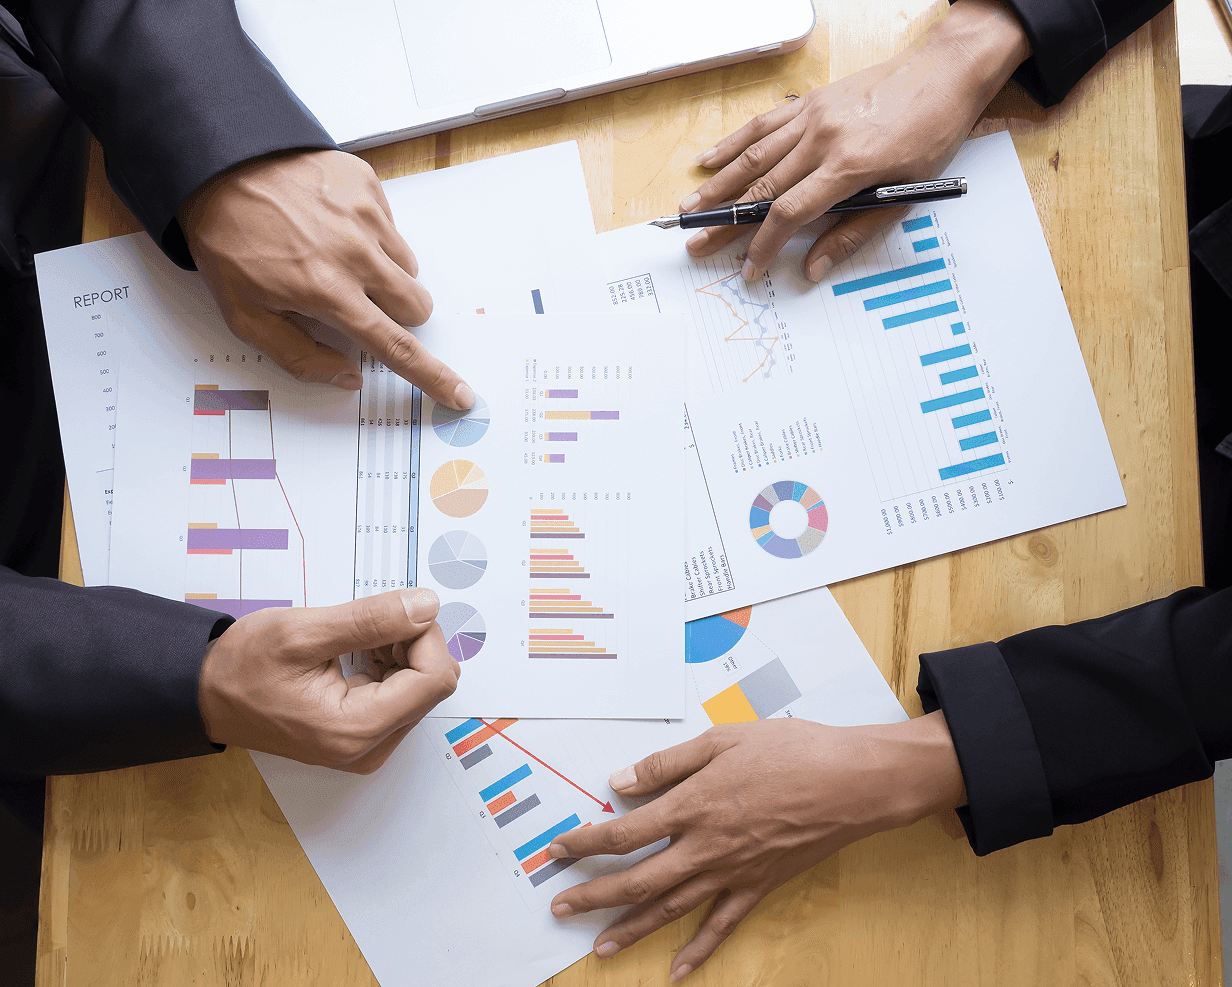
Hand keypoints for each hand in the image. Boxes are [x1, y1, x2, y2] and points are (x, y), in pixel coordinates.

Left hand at [177, 149, 473, 409]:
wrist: (215, 165)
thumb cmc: (227, 242)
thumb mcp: (244, 315)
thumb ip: (299, 356)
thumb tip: (347, 377)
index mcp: (328, 292)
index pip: (396, 346)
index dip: (433, 376)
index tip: (460, 394)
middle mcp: (356, 254)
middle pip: (416, 306)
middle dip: (395, 313)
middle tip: (355, 301)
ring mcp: (365, 215)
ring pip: (407, 268)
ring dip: (383, 273)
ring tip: (336, 257)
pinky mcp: (366, 185)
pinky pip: (391, 227)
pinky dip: (371, 235)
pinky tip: (332, 225)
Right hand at [198, 588, 460, 772]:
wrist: (206, 697)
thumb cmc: (242, 668)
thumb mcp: (303, 631)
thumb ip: (372, 620)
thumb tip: (426, 607)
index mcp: (356, 730)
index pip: (435, 678)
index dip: (423, 635)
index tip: (394, 613)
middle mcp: (369, 748)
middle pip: (431, 683)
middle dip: (411, 642)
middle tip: (366, 624)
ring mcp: (368, 746)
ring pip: (420, 686)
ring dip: (399, 651)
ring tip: (353, 639)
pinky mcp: (364, 737)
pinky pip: (401, 694)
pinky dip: (388, 664)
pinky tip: (356, 652)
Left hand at [548, 713, 965, 980]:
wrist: (851, 781)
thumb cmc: (791, 751)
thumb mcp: (722, 740)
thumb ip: (668, 763)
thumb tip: (621, 782)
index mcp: (692, 804)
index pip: (624, 832)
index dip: (586, 842)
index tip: (559, 849)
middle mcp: (705, 845)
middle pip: (636, 879)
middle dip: (594, 894)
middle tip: (560, 906)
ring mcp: (732, 871)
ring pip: (671, 907)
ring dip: (631, 928)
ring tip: (599, 946)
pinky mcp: (759, 886)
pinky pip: (722, 925)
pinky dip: (698, 951)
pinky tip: (677, 970)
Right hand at [681, 0, 1029, 281]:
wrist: (946, 73)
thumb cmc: (932, 134)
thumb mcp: (906, 195)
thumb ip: (855, 232)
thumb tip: (815, 266)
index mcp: (848, 167)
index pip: (789, 214)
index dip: (763, 245)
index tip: (749, 268)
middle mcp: (823, 139)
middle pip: (760, 189)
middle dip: (724, 222)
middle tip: (696, 244)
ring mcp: (812, 117)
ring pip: (753, 156)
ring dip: (717, 185)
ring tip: (690, 207)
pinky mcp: (811, 102)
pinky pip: (763, 124)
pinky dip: (733, 143)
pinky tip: (709, 159)